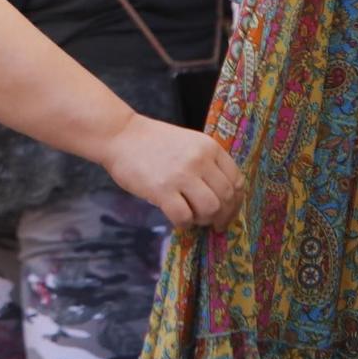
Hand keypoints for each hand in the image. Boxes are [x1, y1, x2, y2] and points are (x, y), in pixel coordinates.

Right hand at [102, 114, 242, 229]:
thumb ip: (207, 164)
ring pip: (210, 209)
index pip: (237, 180)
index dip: (236, 202)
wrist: (120, 135)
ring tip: (193, 217)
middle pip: (226, 197)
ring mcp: (181, 175)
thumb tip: (224, 199)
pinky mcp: (162, 189)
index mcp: (209, 147)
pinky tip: (176, 216)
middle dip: (223, 215)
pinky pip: (184, 217)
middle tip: (213, 223)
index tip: (228, 211)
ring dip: (204, 219)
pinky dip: (184, 223)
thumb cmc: (154, 141)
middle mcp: (199, 160)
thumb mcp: (189, 144)